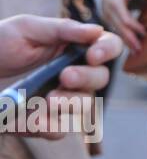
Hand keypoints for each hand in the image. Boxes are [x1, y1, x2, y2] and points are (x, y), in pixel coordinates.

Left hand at [0, 15, 119, 137]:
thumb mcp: (26, 29)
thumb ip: (62, 29)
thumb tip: (97, 30)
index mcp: (73, 48)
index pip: (108, 47)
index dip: (108, 50)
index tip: (93, 55)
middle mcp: (72, 75)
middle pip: (100, 78)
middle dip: (87, 78)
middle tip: (65, 76)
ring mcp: (59, 100)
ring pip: (85, 106)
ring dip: (72, 103)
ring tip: (48, 100)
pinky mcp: (42, 122)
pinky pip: (60, 130)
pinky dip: (51, 126)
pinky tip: (35, 118)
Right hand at [99, 0, 146, 52]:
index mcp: (115, 3)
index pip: (125, 18)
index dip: (134, 26)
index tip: (144, 32)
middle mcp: (109, 12)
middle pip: (120, 28)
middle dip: (130, 40)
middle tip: (139, 50)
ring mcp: (108, 19)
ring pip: (118, 32)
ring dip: (127, 43)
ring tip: (137, 53)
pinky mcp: (110, 23)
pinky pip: (118, 32)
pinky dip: (125, 40)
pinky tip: (132, 48)